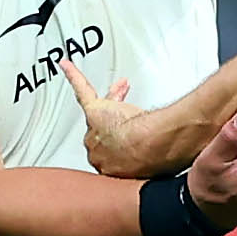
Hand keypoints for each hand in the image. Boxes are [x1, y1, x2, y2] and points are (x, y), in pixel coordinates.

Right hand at [63, 59, 174, 176]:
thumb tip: (168, 160)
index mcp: (110, 168)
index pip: (113, 150)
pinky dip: (74, 77)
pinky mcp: (94, 110)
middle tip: (132, 115)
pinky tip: (68, 67)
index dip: (124, 140)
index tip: (133, 136)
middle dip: (118, 120)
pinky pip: (82, 90)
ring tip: (122, 90)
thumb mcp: (153, 164)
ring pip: (99, 111)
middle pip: (104, 130)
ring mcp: (94, 131)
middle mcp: (97, 152)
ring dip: (111, 100)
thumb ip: (152, 161)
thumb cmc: (152, 155)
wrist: (148, 146)